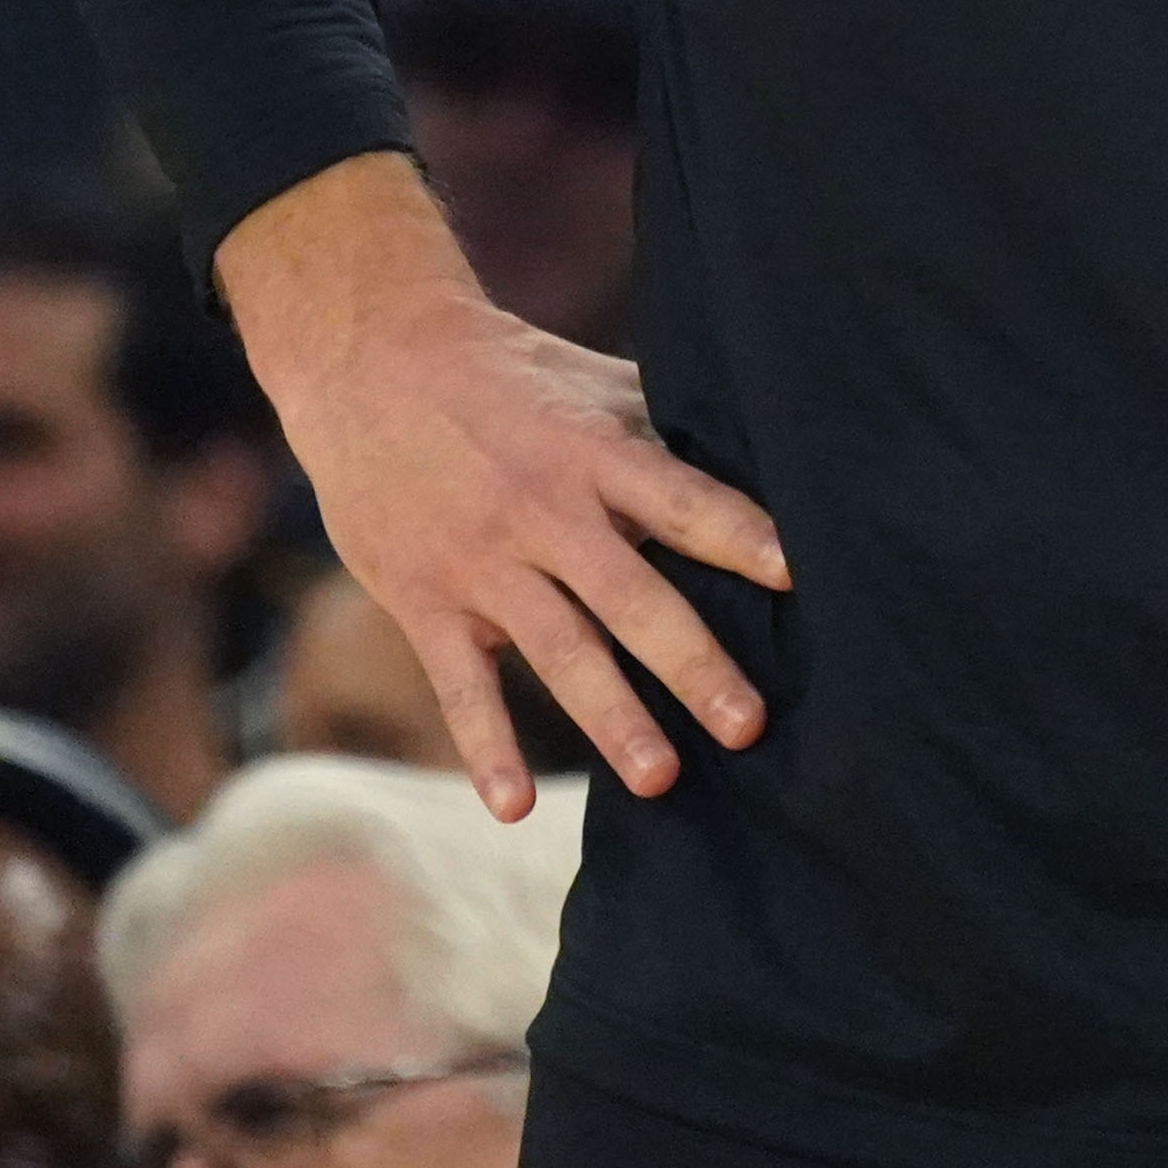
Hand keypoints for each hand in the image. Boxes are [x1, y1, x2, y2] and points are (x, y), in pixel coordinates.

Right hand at [216, 152, 788, 817]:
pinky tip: (515, 808)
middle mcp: (542, 509)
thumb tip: (760, 463)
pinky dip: (487, 747)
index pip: (680, 499)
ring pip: (557, 649)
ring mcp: (481, 561)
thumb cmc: (505, 373)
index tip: (798, 578)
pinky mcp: (424, 600)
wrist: (369, 359)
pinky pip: (460, 686)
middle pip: (629, 594)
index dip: (739, 535)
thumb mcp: (588, 381)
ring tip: (661, 779)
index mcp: (593, 451)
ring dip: (611, 717)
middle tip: (748, 724)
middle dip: (691, 663)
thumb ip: (659, 429)